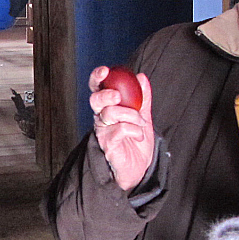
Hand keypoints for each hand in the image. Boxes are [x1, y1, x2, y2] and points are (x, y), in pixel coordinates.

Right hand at [87, 65, 155, 190]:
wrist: (139, 169)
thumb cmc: (136, 144)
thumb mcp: (143, 117)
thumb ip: (142, 98)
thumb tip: (141, 77)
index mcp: (107, 109)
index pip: (97, 89)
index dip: (97, 78)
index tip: (105, 70)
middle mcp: (101, 119)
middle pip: (95, 100)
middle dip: (106, 94)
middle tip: (117, 96)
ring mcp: (103, 132)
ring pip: (110, 113)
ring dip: (130, 115)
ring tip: (141, 124)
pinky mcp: (107, 145)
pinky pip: (119, 129)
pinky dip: (134, 129)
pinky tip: (139, 135)